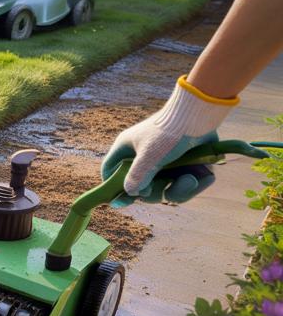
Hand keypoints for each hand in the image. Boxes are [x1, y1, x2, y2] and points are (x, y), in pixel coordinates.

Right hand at [101, 75, 236, 205]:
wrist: (201, 114)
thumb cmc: (168, 131)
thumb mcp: (149, 156)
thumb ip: (136, 177)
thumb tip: (130, 193)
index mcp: (127, 150)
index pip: (111, 171)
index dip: (113, 187)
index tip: (122, 201)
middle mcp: (143, 157)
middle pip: (141, 187)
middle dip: (156, 193)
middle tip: (164, 189)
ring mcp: (165, 161)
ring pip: (166, 189)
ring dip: (179, 190)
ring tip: (191, 179)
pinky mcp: (185, 164)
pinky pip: (184, 184)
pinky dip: (195, 184)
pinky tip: (204, 177)